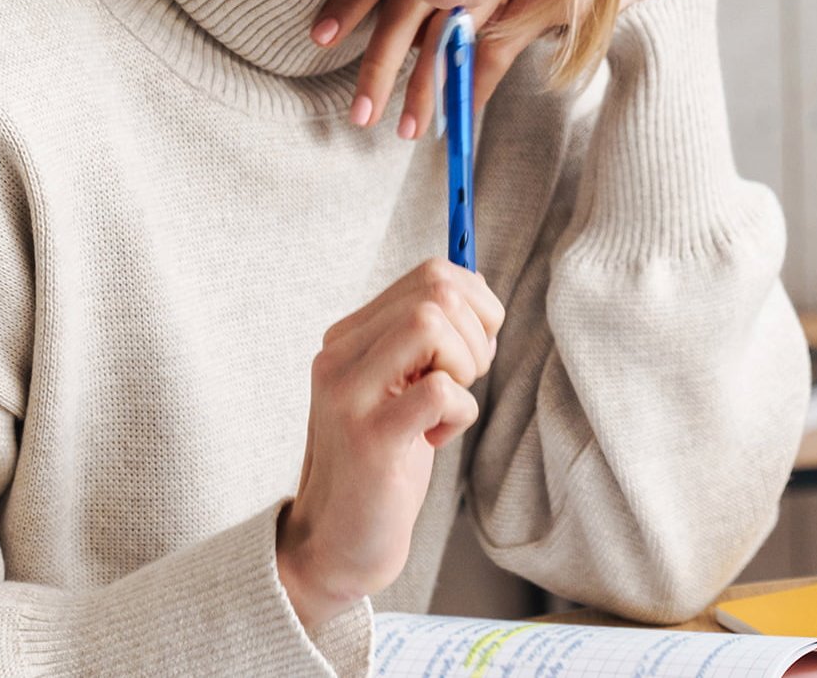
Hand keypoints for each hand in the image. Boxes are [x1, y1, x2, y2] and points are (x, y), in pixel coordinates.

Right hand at [275, 261, 505, 625]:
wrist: (338, 542)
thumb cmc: (382, 464)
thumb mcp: (403, 390)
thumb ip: (428, 342)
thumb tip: (479, 289)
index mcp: (347, 339)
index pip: (429, 274)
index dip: (476, 304)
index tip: (473, 351)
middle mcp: (339, 356)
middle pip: (435, 291)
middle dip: (477, 332)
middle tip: (464, 380)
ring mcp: (349, 394)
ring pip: (432, 324)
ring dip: (465, 365)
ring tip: (446, 407)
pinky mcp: (370, 436)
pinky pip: (442, 390)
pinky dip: (459, 414)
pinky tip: (433, 440)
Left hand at [311, 0, 700, 136]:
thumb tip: (416, 33)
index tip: (320, 36)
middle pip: (407, 4)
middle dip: (377, 63)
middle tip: (355, 112)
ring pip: (448, 36)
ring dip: (421, 89)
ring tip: (398, 129)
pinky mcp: (540, 0)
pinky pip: (494, 53)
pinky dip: (473, 91)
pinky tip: (457, 124)